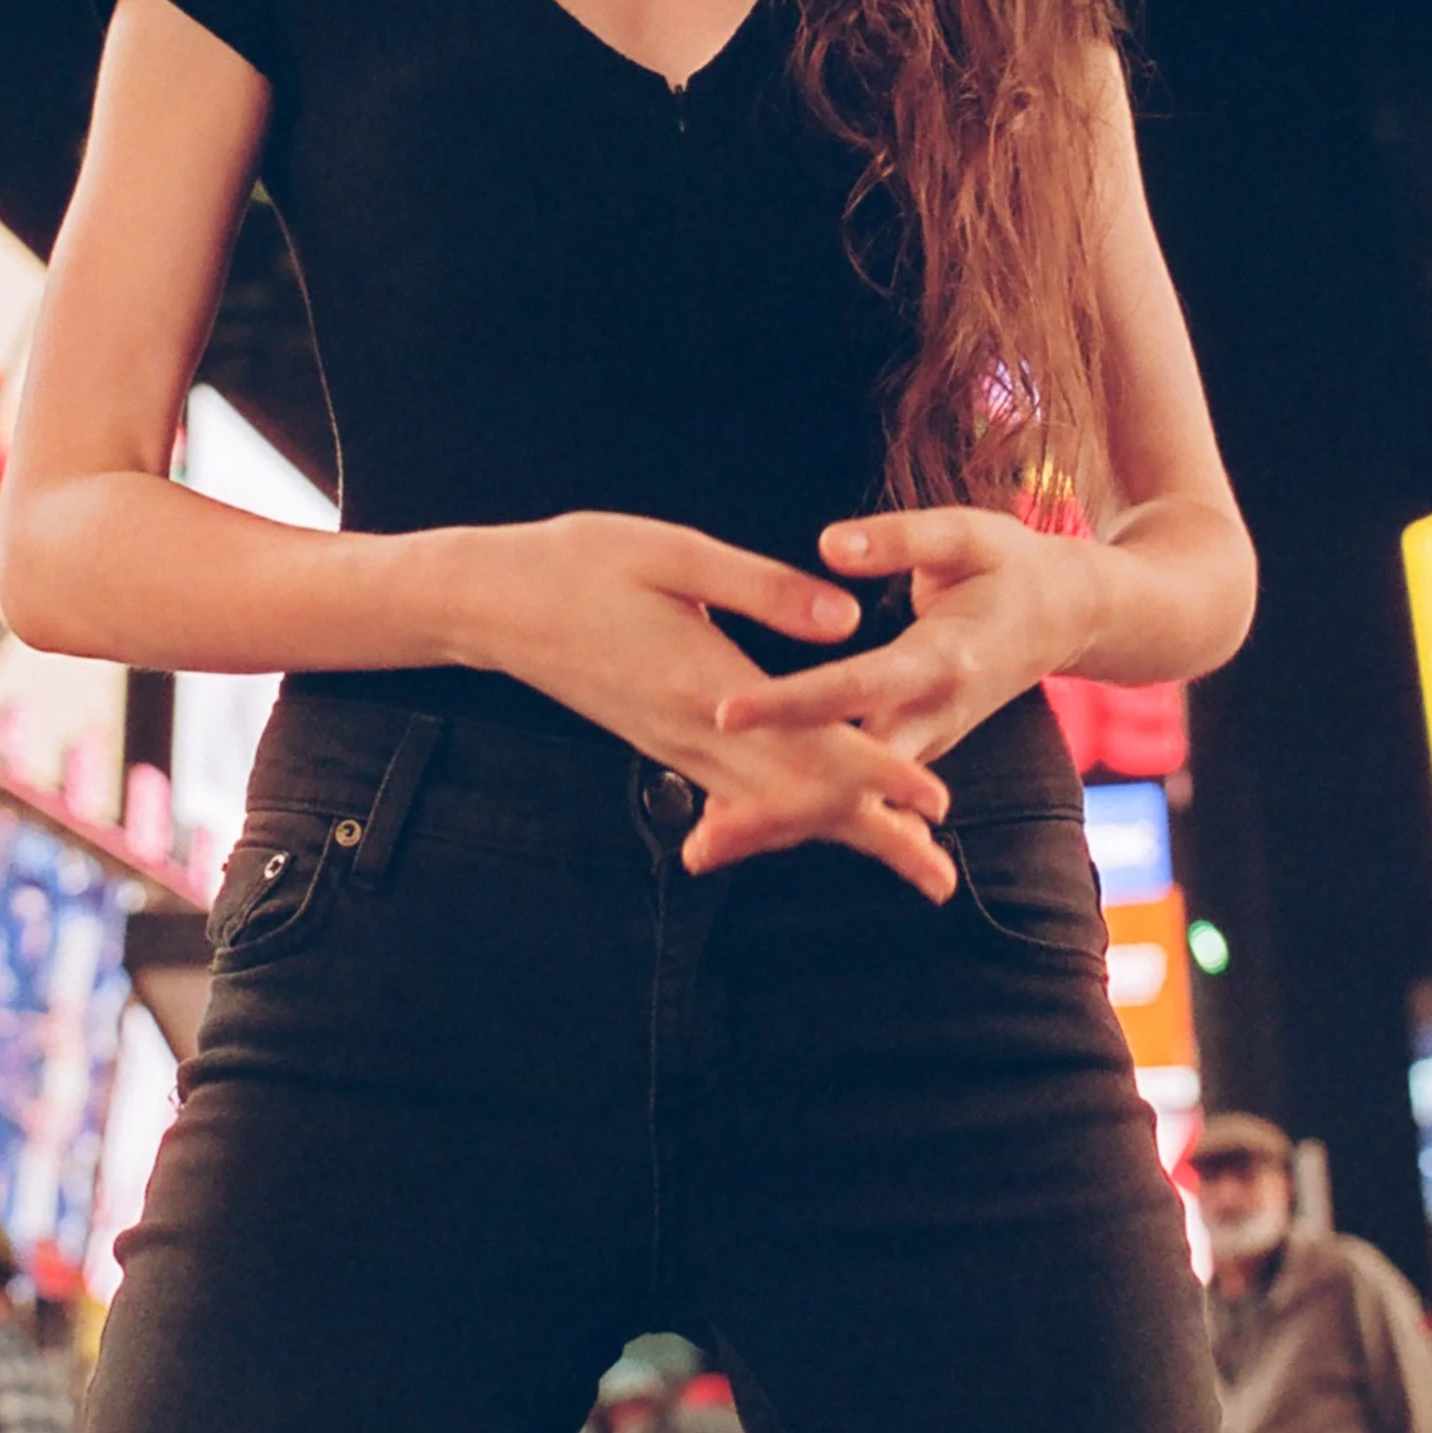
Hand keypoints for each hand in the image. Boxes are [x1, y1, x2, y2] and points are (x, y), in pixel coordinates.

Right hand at [462, 511, 952, 897]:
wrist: (490, 605)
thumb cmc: (578, 565)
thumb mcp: (672, 554)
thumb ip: (761, 587)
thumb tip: (847, 618)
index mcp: (707, 685)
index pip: (810, 745)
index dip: (879, 774)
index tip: (937, 800)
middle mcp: (693, 733)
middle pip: (801, 800)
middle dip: (877, 836)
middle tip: (941, 878)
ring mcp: (674, 745)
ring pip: (773, 807)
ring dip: (841, 835)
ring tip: (904, 860)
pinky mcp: (662, 741)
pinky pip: (737, 794)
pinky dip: (787, 817)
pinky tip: (815, 824)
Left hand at [693, 508, 1103, 867]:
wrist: (1064, 617)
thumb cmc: (1008, 565)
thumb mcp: (965, 535)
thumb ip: (899, 540)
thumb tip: (830, 546)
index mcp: (940, 662)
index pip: (856, 688)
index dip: (793, 705)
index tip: (727, 713)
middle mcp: (930, 718)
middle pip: (848, 777)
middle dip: (780, 808)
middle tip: (707, 838)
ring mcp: (922, 743)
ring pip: (847, 800)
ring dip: (779, 823)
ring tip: (703, 849)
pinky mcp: (909, 751)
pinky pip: (852, 794)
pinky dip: (798, 812)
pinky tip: (732, 826)